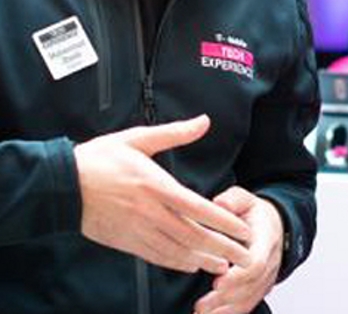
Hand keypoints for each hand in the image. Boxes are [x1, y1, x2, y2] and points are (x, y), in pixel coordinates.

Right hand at [75, 115, 252, 274]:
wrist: (61, 184)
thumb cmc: (99, 159)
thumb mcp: (138, 139)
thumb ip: (174, 133)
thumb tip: (204, 121)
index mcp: (157, 186)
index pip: (199, 208)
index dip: (224, 222)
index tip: (245, 230)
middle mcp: (150, 212)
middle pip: (193, 235)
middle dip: (222, 248)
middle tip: (245, 258)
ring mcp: (137, 229)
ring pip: (176, 250)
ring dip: (203, 259)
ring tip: (224, 266)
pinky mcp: (125, 241)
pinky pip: (155, 255)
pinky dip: (176, 262)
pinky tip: (190, 265)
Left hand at [193, 187, 283, 313]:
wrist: (277, 226)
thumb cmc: (257, 215)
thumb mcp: (246, 200)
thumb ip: (234, 200)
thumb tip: (220, 203)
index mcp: (266, 240)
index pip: (257, 262)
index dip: (238, 275)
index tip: (218, 281)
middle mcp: (270, 261)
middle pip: (250, 285)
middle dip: (225, 297)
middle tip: (201, 305)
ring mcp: (267, 277)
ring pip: (249, 298)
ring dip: (225, 308)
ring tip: (201, 313)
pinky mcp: (260, 287)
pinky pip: (248, 304)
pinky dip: (231, 313)